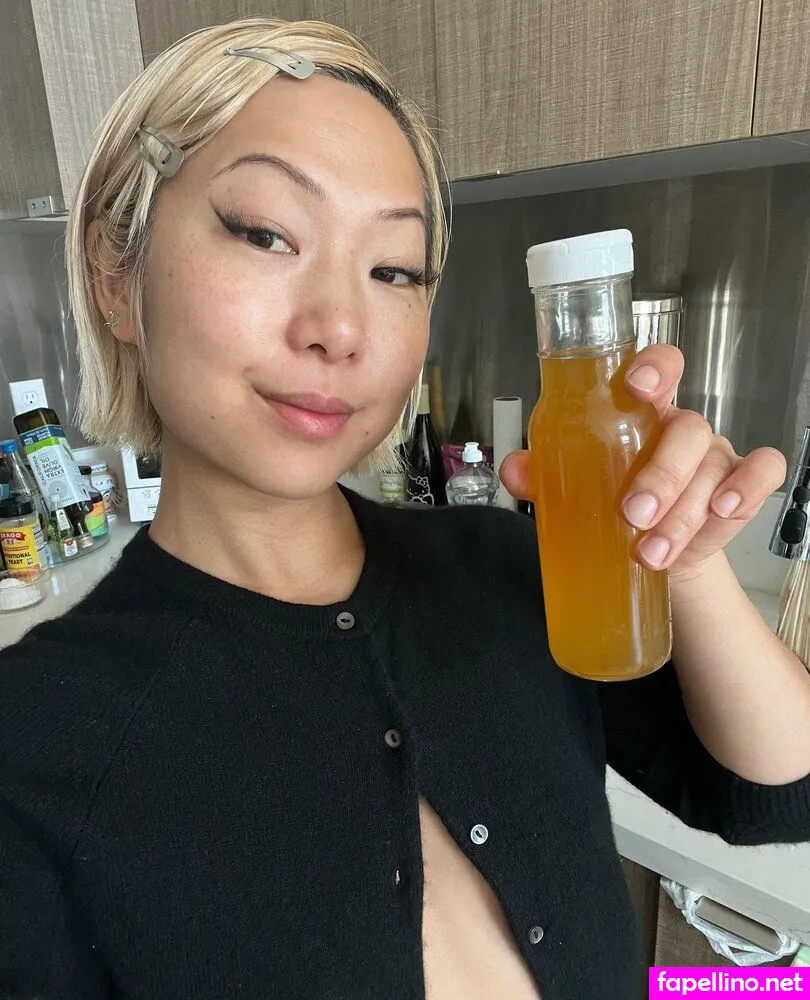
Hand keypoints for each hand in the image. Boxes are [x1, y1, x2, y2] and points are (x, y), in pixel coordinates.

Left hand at [499, 345, 786, 582]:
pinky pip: (762, 472)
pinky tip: (722, 512)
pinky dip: (747, 490)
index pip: (659, 369)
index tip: (636, 385)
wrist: (649, 555)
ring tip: (653, 551)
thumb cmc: (613, 506)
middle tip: (632, 515)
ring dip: (683, 512)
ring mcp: (716, 456)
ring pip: (713, 466)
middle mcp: (681, 430)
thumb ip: (543, 474)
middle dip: (660, 476)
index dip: (654, 367)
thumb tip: (514, 467)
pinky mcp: (742, 486)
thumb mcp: (575, 488)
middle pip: (685, 430)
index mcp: (641, 414)